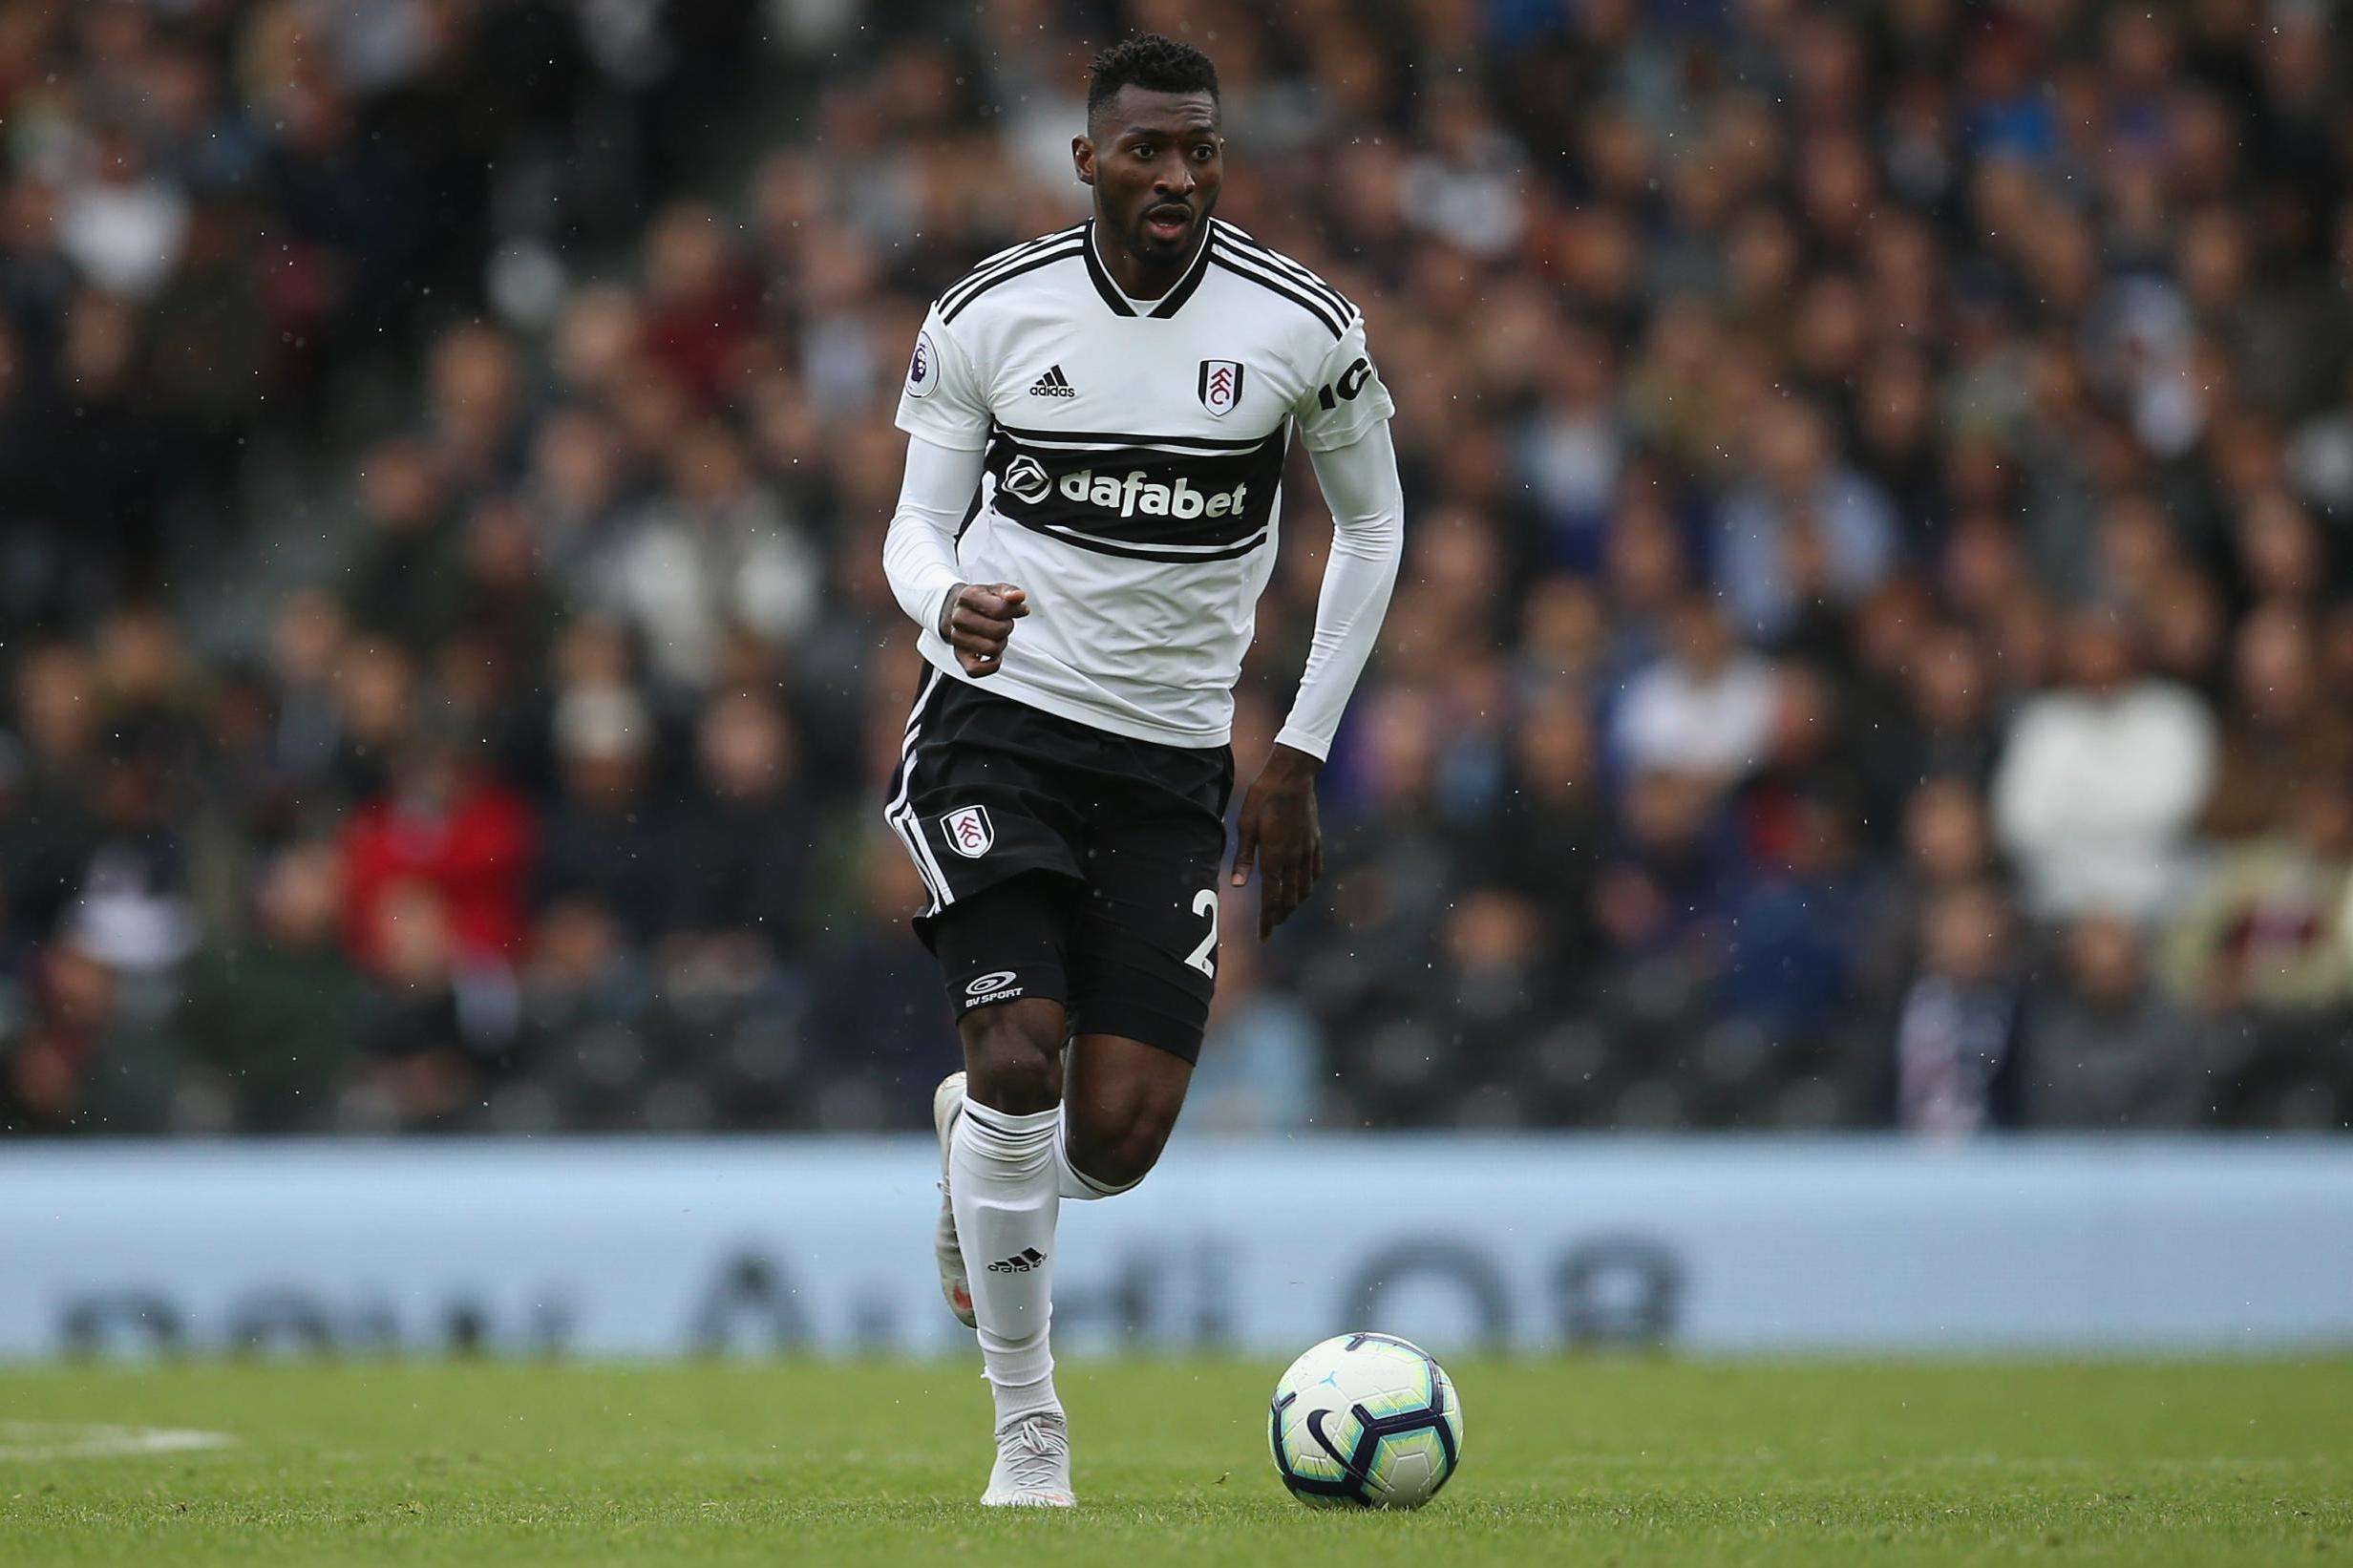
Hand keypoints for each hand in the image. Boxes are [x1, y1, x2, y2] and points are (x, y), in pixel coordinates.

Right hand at [939, 581, 1028, 676]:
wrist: (959, 612)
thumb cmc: (983, 601)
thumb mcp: (997, 590)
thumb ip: (1011, 592)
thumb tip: (1018, 597)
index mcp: (967, 597)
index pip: (1000, 610)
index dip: (1015, 611)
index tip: (1016, 610)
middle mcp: (958, 618)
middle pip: (998, 631)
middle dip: (1007, 627)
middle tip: (1003, 623)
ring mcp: (956, 638)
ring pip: (991, 649)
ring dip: (1001, 644)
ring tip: (996, 636)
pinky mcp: (959, 657)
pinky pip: (976, 670)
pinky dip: (991, 665)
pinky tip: (994, 655)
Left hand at [1229, 743, 1323, 940]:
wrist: (1292, 776)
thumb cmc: (1263, 798)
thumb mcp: (1245, 826)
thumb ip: (1244, 859)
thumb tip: (1237, 886)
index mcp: (1274, 857)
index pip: (1271, 899)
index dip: (1267, 921)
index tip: (1263, 937)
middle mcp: (1294, 858)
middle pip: (1289, 898)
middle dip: (1280, 915)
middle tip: (1271, 925)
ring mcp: (1307, 850)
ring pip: (1304, 888)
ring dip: (1294, 903)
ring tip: (1284, 908)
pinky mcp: (1316, 841)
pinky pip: (1315, 871)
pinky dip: (1308, 884)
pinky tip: (1302, 886)